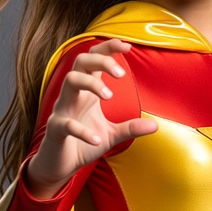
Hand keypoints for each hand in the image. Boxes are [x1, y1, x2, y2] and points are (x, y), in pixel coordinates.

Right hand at [25, 39, 157, 198]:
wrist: (60, 165)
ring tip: (110, 96)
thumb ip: (131, 127)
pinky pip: (65, 124)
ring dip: (91, 83)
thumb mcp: (112, 135)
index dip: (108, 48)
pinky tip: (97, 139)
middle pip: (81, 62)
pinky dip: (82, 131)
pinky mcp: (55, 129)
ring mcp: (62, 110)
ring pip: (70, 81)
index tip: (127, 45)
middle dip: (101, 61)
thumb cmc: (83, 143)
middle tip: (121, 74)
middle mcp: (74, 95)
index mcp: (87, 91)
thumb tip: (156, 126)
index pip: (93, 58)